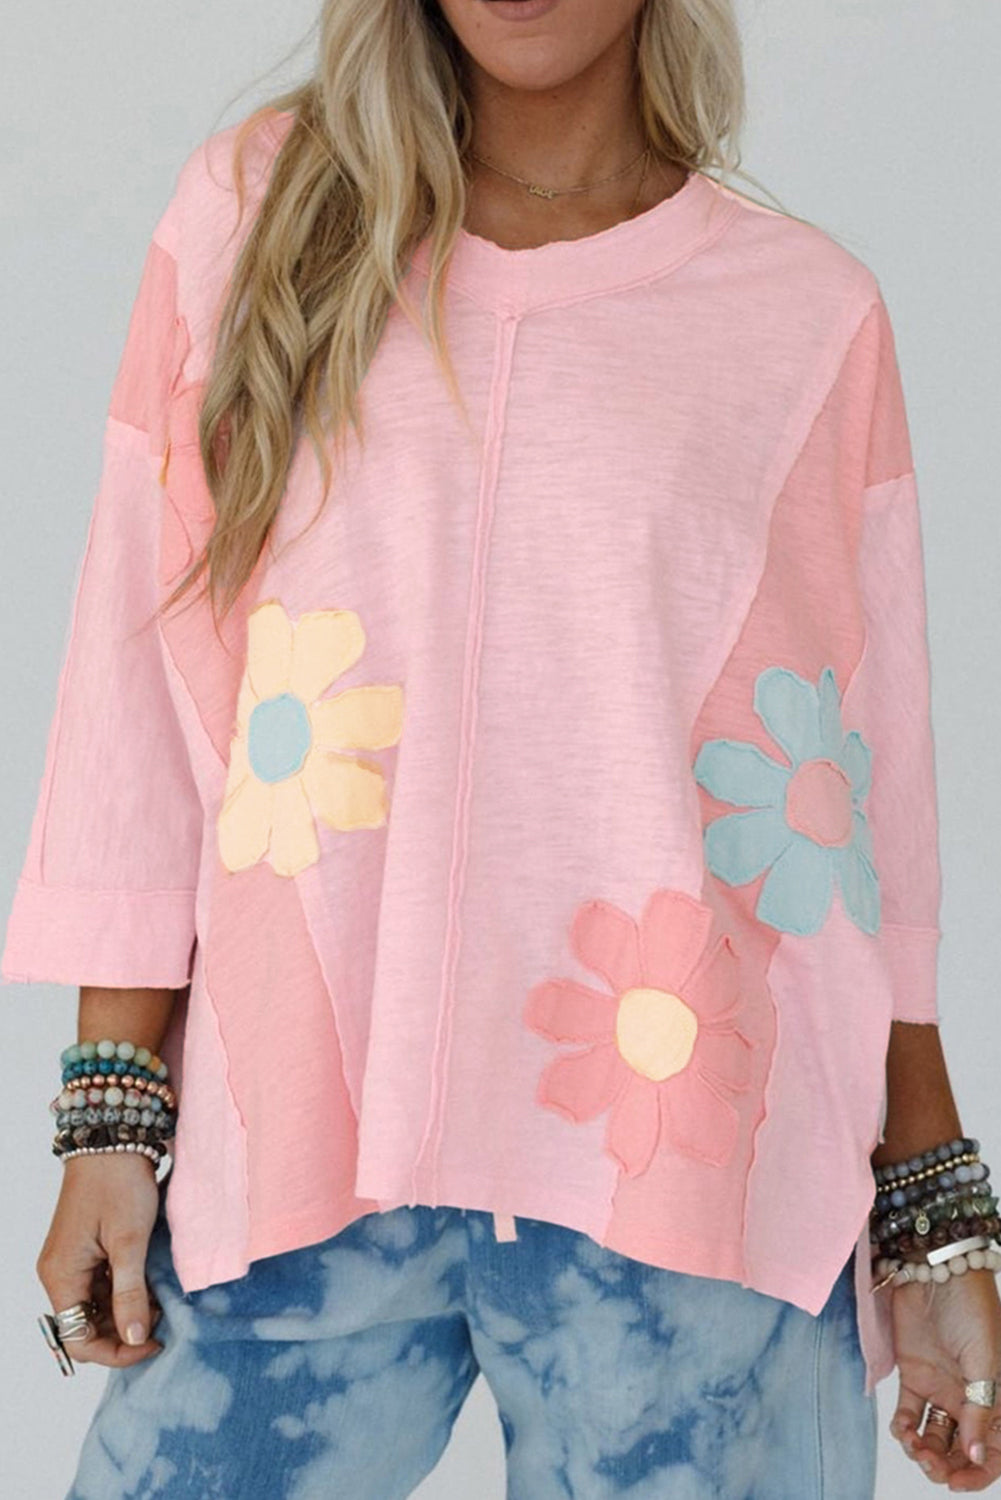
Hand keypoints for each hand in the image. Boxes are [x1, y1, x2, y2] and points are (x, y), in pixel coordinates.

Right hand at [36, 1153, 163, 1368]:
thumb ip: (131, 1293)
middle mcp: (59, 1274)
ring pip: (96, 1308)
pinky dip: (124, 1291)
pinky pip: (100, 1286)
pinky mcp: (85, 1250)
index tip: (154, 1343)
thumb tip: (135, 1338)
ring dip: (126, 1311)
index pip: (79, 1339)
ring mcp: (71, 1262)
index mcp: (61, 1276)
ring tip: (161, 1301)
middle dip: (123, 1331)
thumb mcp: (130, 1241)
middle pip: (86, 1327)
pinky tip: (150, 1284)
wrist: (112, 1138)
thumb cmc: (118, 1183)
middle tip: (162, 1321)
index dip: (116, 1351)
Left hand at [888, 1268, 1000, 1489]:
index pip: (992, 1451)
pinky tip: (902, 1428)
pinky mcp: (914, 1375)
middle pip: (959, 1450)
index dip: (978, 1473)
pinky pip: (909, 1413)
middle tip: (928, 1463)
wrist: (935, 1272)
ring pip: (933, 1437)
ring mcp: (941, 1389)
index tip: (956, 1482)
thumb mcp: (984, 1361)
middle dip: (945, 1466)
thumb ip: (979, 1409)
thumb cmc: (972, 1310)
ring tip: (913, 1445)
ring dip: (923, 1450)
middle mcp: (968, 1400)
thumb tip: (977, 1456)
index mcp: (995, 1401)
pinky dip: (904, 1428)